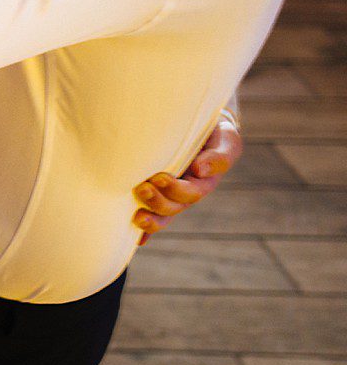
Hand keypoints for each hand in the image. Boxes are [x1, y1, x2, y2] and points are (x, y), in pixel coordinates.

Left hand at [134, 121, 241, 244]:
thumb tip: (199, 170)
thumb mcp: (225, 140)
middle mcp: (187, 191)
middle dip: (158, 202)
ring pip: (162, 214)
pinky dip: (145, 231)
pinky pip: (152, 214)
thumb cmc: (213, 132)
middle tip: (142, 187)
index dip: (176, 190)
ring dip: (150, 219)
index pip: (192, 192)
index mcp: (204, 181)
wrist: (196, 124)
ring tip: (137, 215)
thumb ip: (218, 156)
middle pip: (174, 206)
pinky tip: (138, 239)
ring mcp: (171, 194)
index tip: (160, 177)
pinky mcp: (156, 192)